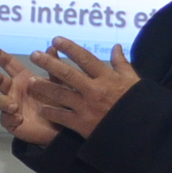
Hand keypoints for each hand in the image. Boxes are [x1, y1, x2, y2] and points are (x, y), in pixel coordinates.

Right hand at [0, 45, 58, 143]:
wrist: (62, 128)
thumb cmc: (58, 103)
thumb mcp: (60, 83)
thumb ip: (55, 67)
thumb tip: (52, 48)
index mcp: (24, 79)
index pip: (8, 64)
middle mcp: (14, 91)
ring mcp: (11, 107)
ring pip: (0, 101)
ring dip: (5, 102)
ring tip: (14, 107)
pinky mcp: (11, 122)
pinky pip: (6, 119)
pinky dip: (11, 118)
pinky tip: (19, 119)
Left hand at [24, 37, 138, 139]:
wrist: (141, 132)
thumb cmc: (139, 105)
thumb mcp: (134, 81)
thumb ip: (122, 64)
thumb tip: (116, 47)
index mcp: (107, 78)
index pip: (85, 58)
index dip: (69, 48)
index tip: (55, 40)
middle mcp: (94, 90)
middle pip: (67, 73)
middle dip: (49, 63)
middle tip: (35, 55)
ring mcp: (86, 107)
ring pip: (60, 93)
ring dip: (43, 86)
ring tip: (29, 81)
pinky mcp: (82, 124)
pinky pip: (61, 116)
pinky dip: (50, 112)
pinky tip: (40, 108)